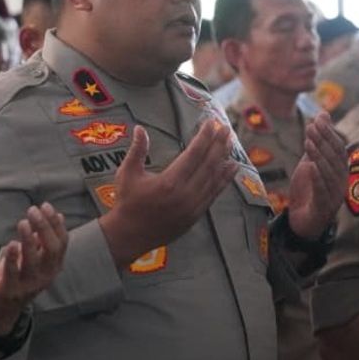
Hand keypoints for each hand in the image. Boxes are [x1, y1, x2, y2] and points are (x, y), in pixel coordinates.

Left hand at [0, 203, 67, 334]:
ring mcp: (29, 284)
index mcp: (53, 266)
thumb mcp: (35, 257)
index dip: (55, 224)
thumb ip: (44, 239)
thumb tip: (59, 216)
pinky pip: (12, 272)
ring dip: (29, 240)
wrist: (2, 309)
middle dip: (44, 228)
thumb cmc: (19, 277)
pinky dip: (12, 258)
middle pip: (51, 250)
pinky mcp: (11, 289)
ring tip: (23, 223)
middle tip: (33, 211)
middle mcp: (45, 276)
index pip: (61, 242)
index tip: (46, 206)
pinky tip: (12, 244)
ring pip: (33, 261)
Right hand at [98, 122, 236, 267]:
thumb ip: (137, 150)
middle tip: (225, 128)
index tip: (210, 123)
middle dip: (218, 144)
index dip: (205, 137)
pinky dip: (225, 179)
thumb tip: (140, 128)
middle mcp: (186, 194)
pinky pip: (214, 193)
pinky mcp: (196, 215)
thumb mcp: (127, 174)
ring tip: (230, 142)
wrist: (130, 235)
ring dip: (224, 158)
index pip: (194, 153)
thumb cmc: (127, 202)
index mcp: (169, 182)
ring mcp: (193, 206)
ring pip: (215, 178)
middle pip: (209, 163)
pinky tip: (232, 167)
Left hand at [287, 113, 347, 238]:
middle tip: (310, 127)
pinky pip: (323, 191)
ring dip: (319, 156)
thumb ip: (317, 140)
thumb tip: (323, 113)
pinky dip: (317, 179)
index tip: (316, 120)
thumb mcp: (310, 160)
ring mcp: (335, 195)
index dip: (328, 134)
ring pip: (329, 173)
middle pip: (335, 159)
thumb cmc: (309, 189)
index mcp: (340, 170)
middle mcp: (341, 181)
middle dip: (323, 141)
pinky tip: (310, 167)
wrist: (302, 221)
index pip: (338, 148)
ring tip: (307, 142)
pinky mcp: (324, 207)